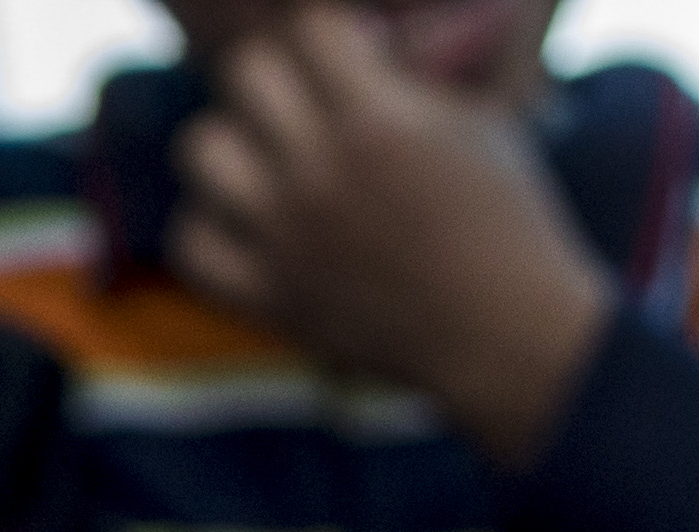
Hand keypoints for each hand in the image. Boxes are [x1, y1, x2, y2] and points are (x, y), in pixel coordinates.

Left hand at [166, 7, 617, 469]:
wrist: (505, 334)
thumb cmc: (506, 218)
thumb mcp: (480, 120)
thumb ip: (420, 72)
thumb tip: (372, 43)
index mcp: (379, 120)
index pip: (309, 28)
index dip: (331, 34)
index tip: (353, 56)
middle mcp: (320, 173)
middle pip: (244, 73)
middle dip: (279, 73)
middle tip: (306, 100)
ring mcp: (285, 238)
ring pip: (201, 149)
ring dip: (233, 143)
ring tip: (267, 159)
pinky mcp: (269, 296)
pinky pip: (191, 243)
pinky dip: (210, 226)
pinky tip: (247, 222)